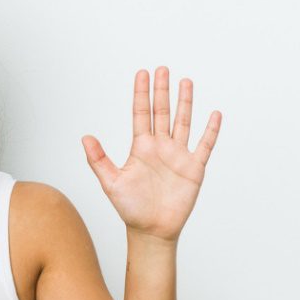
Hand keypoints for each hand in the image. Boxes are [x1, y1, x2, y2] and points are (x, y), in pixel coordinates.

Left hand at [82, 67, 220, 242]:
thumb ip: (98, 160)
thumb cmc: (130, 208)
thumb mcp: (111, 183)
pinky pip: (204, 145)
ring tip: (186, 82)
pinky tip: (214, 114)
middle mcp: (160, 147)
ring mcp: (178, 156)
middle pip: (162, 112)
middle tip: (163, 69)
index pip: (141, 114)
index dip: (142, 94)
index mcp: (141, 147)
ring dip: (185, 102)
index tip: (142, 73)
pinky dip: (210, 130)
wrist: (151, 230)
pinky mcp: (194, 168)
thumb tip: (85, 137)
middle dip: (162, 91)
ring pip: (183, 122)